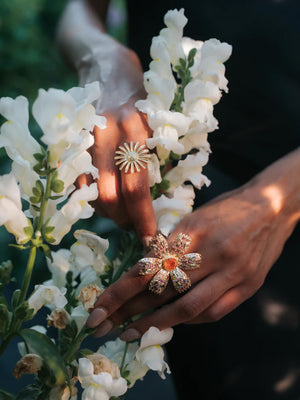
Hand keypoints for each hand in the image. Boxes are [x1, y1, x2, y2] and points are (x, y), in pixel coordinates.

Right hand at [77, 45, 156, 243]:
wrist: (109, 72)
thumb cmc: (144, 101)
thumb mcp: (161, 127)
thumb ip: (162, 164)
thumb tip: (164, 205)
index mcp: (138, 130)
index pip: (138, 188)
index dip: (144, 219)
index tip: (152, 239)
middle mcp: (109, 135)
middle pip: (111, 196)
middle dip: (125, 221)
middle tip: (136, 228)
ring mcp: (86, 138)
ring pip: (93, 193)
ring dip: (109, 213)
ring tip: (124, 214)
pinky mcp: (73, 143)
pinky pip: (80, 184)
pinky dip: (93, 200)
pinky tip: (107, 199)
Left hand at [86, 172, 297, 339]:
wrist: (271, 206)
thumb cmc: (228, 208)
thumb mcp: (195, 217)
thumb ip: (172, 243)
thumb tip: (143, 268)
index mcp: (194, 230)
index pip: (150, 266)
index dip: (122, 290)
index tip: (100, 306)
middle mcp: (213, 253)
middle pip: (164, 289)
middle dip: (130, 310)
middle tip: (105, 325)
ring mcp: (233, 271)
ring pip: (188, 307)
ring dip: (157, 324)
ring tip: (133, 333)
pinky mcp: (248, 285)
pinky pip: (214, 312)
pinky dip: (190, 321)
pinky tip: (172, 323)